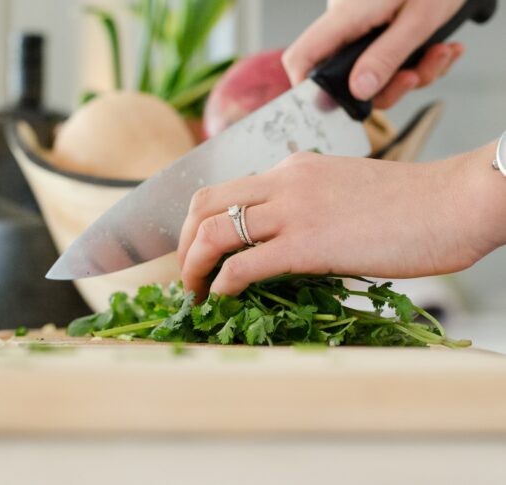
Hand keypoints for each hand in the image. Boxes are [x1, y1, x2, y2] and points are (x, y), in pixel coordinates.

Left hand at [177, 143, 503, 299]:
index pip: (224, 189)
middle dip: (182, 243)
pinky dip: (221, 284)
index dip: (198, 223)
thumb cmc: (409, 205)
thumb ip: (306, 206)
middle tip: (186, 274)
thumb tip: (280, 241)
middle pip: (203, 204)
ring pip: (213, 232)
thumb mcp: (343, 190)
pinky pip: (244, 265)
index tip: (198, 252)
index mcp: (291, 168)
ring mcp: (293, 210)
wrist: (454, 202)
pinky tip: (222, 298)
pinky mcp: (308, 244)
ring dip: (192, 267)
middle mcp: (283, 181)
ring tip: (194, 293)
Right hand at [283, 0, 464, 108]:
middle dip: (388, 87)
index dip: (307, 88)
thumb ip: (387, 56)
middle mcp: (347, 23)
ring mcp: (362, 26)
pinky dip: (418, 60)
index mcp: (346, 16)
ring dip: (412, 73)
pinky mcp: (379, 27)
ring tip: (442, 53)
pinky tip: (441, 47)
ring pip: (373, 72)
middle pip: (345, 76)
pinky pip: (388, 58)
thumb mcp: (420, 18)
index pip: (302, 57)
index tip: (333, 107)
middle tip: (416, 76)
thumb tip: (359, 90)